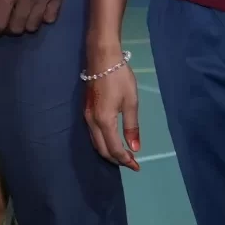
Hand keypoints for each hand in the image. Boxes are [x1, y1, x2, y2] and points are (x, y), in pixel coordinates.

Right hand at [83, 47, 139, 169]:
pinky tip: (111, 141)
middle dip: (117, 159)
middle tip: (132, 163)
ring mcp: (86, 116)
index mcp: (104, 121)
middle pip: (102, 149)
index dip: (126, 160)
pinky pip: (92, 134)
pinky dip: (102, 143)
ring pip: (95, 142)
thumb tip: (134, 148)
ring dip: (109, 152)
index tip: (137, 166)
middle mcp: (91, 122)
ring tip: (123, 155)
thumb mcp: (131, 102)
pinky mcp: (86, 111)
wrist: (102, 58)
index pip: (114, 148)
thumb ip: (131, 126)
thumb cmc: (119, 78)